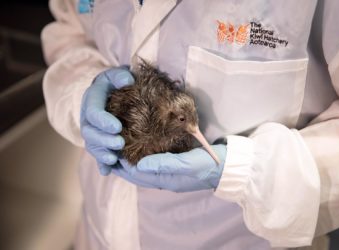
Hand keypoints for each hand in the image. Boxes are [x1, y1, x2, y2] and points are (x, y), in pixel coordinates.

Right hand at [80, 66, 133, 174]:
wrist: (110, 91)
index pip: (93, 112)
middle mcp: (88, 117)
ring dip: (102, 153)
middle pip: (90, 132)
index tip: (117, 127)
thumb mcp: (116, 75)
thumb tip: (127, 79)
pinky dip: (101, 164)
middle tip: (119, 144)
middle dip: (103, 140)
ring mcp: (92, 131)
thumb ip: (120, 75)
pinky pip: (97, 154)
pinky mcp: (98, 141)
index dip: (103, 121)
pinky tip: (107, 172)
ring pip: (92, 145)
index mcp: (91, 100)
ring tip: (114, 158)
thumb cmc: (116, 82)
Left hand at [112, 145, 226, 191]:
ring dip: (132, 162)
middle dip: (123, 165)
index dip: (122, 164)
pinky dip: (144, 159)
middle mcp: (165, 179)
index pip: (136, 174)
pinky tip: (142, 150)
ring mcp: (170, 174)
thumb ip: (164, 164)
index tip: (110, 151)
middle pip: (137, 174)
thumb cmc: (208, 165)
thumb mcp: (187, 164)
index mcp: (165, 180)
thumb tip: (139, 164)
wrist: (227, 167)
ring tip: (121, 150)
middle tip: (110, 151)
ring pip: (144, 170)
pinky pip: (154, 165)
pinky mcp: (175, 166)